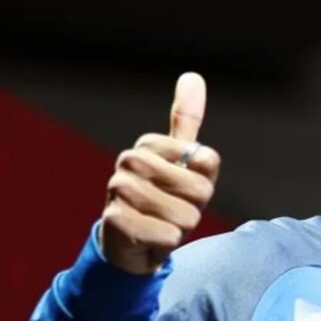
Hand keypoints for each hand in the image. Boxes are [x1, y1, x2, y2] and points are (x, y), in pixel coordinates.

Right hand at [99, 73, 220, 274]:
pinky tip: (152, 238)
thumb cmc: (164, 199)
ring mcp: (119, 190)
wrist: (132, 243)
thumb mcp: (185, 162)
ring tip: (162, 223)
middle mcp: (130, 162)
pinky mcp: (115, 221)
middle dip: (194, 208)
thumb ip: (189, 124)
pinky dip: (167, 242)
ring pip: (185, 216)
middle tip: (173, 210)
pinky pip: (167, 235)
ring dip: (181, 227)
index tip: (184, 188)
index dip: (204, 184)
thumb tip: (192, 76)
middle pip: (199, 190)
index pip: (205, 163)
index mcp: (149, 145)